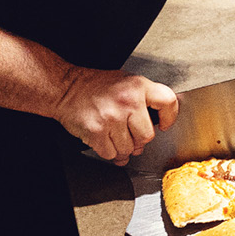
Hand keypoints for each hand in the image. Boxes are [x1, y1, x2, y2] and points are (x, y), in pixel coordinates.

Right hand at [53, 67, 177, 165]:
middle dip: (138, 139)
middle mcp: (127, 101)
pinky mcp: (97, 132)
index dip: (169, 117)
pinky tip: (103, 138)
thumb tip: (158, 121)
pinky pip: (111, 154)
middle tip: (128, 132)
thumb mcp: (125, 81)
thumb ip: (143, 98)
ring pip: (129, 149)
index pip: (168, 102)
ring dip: (121, 147)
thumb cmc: (95, 86)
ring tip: (113, 133)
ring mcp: (112, 118)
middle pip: (147, 136)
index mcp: (137, 86)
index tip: (163, 124)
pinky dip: (108, 151)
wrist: (65, 88)